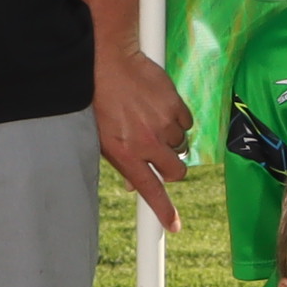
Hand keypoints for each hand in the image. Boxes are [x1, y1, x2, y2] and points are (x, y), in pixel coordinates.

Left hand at [97, 45, 192, 226]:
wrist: (109, 60)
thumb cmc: (99, 99)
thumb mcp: (102, 136)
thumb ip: (122, 162)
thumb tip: (134, 185)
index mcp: (125, 153)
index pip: (149, 190)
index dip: (163, 211)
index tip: (173, 226)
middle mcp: (147, 142)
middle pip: (176, 171)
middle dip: (172, 167)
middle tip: (160, 155)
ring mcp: (163, 123)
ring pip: (181, 144)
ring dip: (171, 138)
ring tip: (151, 119)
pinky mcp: (175, 105)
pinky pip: (187, 122)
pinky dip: (178, 118)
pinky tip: (160, 107)